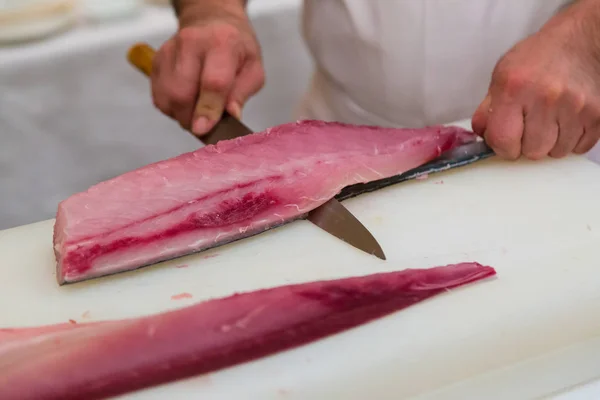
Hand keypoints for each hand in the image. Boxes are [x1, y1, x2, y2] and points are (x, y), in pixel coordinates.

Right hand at [151, 0, 264, 134]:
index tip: (204, 130)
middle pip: (182, 93)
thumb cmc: (236, 49)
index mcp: (221, 43)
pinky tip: (187, 102)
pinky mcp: (156, 62)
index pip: (212, 82)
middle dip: (192, 118)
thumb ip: (242, 93)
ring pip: (167, 98)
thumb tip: (231, 116)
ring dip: (182, 115)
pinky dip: (173, 109)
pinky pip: (159, 98)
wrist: (212, 22)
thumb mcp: (253, 69)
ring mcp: (169, 51)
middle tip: (206, 125)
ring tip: (198, 110)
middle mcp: (191, 43)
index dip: (208, 110)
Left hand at [472, 1, 599, 159]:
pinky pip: (579, 147)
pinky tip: (566, 121)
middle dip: (527, 145)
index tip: (505, 140)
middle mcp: (546, 99)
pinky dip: (570, 140)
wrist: (580, 41)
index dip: (501, 146)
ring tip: (549, 120)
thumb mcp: (502, 76)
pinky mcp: (597, 115)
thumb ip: (488, 109)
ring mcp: (575, 108)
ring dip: (550, 143)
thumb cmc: (537, 58)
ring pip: (556, 152)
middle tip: (529, 126)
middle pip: (532, 152)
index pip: (503, 141)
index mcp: (515, 89)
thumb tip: (483, 136)